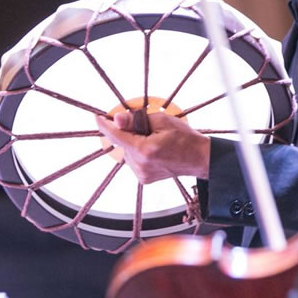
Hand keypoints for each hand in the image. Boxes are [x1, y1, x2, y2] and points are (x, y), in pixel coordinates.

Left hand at [95, 111, 209, 182]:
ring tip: (155, 142)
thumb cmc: (184, 138)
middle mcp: (141, 165)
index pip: (117, 136)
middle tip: (148, 129)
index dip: (105, 125)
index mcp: (145, 150)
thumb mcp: (162, 120)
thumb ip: (136, 120)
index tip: (98, 118)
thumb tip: (117, 119)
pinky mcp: (145, 180)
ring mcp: (143, 175)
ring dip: (134, 144)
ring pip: (128, 153)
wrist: (199, 158)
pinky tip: (154, 151)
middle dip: (130, 133)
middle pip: (123, 144)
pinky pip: (134, 161)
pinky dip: (139, 153)